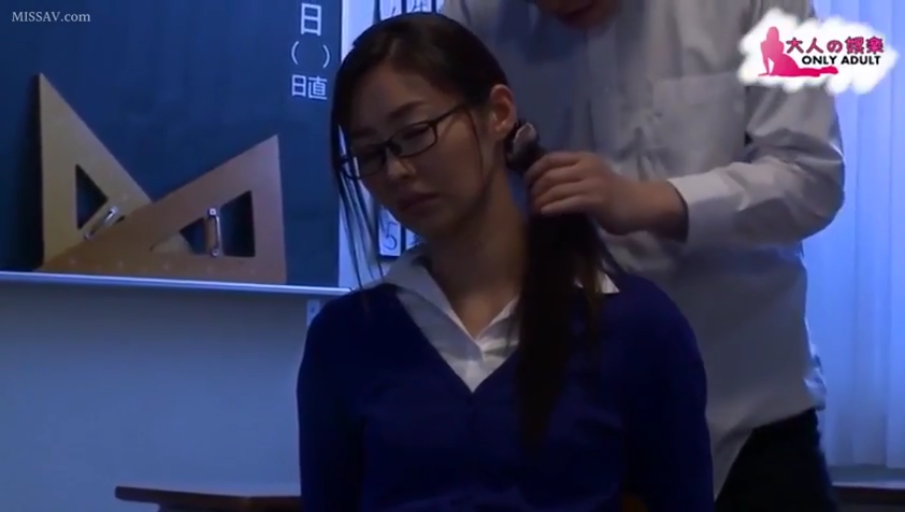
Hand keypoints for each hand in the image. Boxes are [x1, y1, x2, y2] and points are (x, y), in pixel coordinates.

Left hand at [523, 151, 685, 236]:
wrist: (641, 204)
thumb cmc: (613, 193)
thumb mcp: (591, 176)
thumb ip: (571, 175)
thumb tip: (542, 182)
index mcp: (584, 157)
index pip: (550, 158)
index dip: (533, 170)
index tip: (525, 183)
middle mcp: (587, 166)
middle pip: (549, 174)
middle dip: (534, 189)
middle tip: (528, 201)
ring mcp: (592, 182)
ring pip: (555, 189)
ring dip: (539, 200)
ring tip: (533, 210)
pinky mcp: (596, 200)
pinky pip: (567, 202)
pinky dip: (551, 208)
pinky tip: (544, 213)